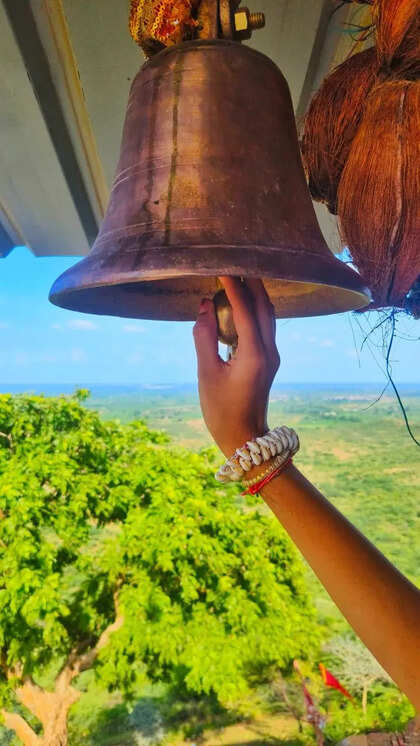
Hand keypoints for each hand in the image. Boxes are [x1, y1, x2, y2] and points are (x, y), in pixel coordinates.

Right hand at [193, 277, 279, 456]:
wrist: (244, 437)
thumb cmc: (221, 410)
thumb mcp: (206, 373)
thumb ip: (204, 336)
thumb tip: (205, 306)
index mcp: (254, 354)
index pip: (245, 309)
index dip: (233, 286)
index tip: (222, 266)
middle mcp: (269, 351)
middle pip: (265, 306)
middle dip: (252, 283)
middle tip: (236, 262)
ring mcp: (272, 356)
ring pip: (268, 315)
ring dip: (256, 295)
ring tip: (240, 276)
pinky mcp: (268, 361)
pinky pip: (264, 327)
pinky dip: (254, 310)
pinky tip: (241, 304)